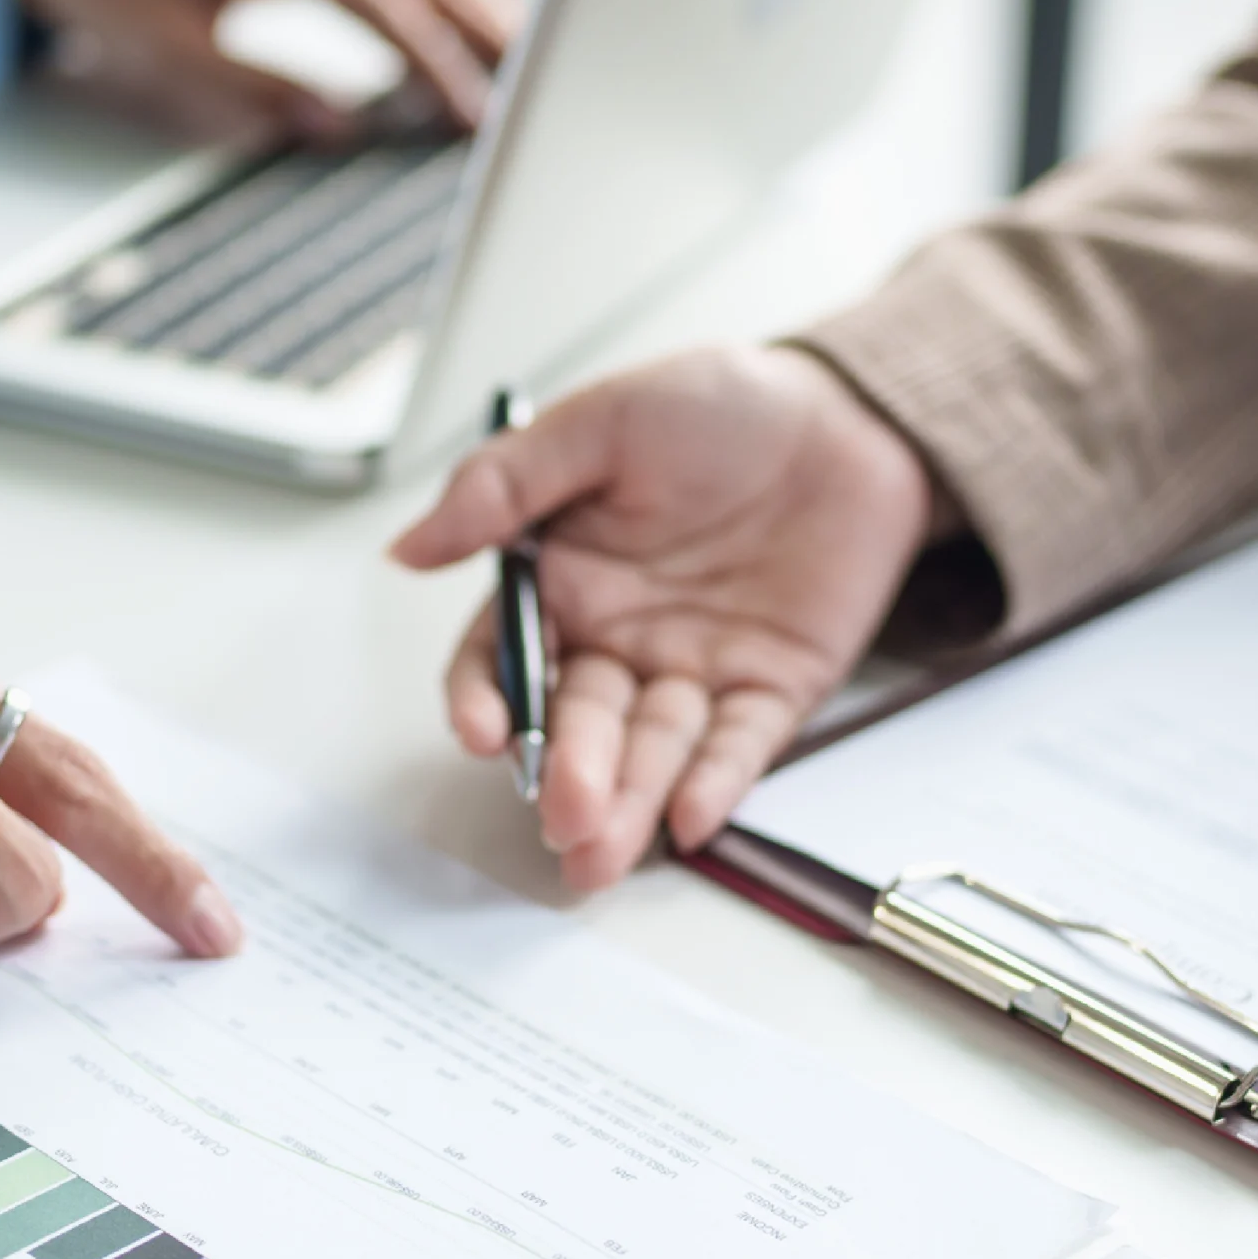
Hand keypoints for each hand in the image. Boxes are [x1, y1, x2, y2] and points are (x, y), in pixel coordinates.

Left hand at [17, 0, 520, 143]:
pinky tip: (462, 27)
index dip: (439, 64)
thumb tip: (334, 129)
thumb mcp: (162, 43)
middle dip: (491, 25)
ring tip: (522, 59)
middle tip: (544, 83)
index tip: (475, 116)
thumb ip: (253, 89)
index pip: (387, 5)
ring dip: (479, 2)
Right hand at [391, 346, 936, 890]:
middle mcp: (621, 639)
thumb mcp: (601, 422)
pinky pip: (740, 745)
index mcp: (565, 581)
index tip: (483, 732)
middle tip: (566, 812)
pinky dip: (717, 782)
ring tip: (604, 852)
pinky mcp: (772, 689)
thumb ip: (504, 486)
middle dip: (571, 772)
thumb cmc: (719, 405)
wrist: (849, 412)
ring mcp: (696, 670)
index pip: (505, 660)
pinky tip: (690, 818)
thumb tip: (408, 549)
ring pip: (654, 748)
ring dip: (629, 801)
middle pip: (582, 721)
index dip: (488, 700)